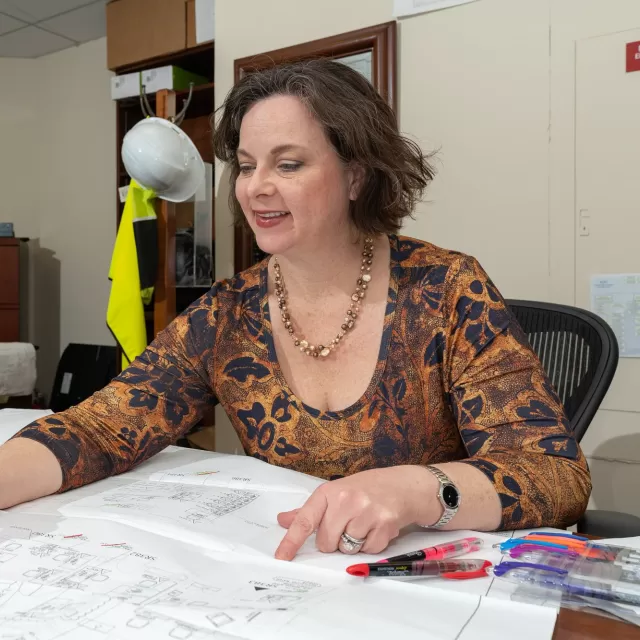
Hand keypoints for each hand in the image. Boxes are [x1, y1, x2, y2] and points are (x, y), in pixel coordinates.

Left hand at [274, 465, 438, 560]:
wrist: (402, 485)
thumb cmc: (365, 489)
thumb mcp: (335, 493)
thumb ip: (309, 510)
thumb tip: (283, 520)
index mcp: (329, 492)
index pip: (305, 520)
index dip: (291, 541)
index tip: (281, 558)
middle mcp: (346, 500)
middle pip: (326, 543)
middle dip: (334, 540)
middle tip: (347, 524)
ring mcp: (366, 512)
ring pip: (346, 549)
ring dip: (353, 543)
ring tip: (363, 524)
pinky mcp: (384, 525)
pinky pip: (367, 551)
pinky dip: (370, 545)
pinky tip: (376, 527)